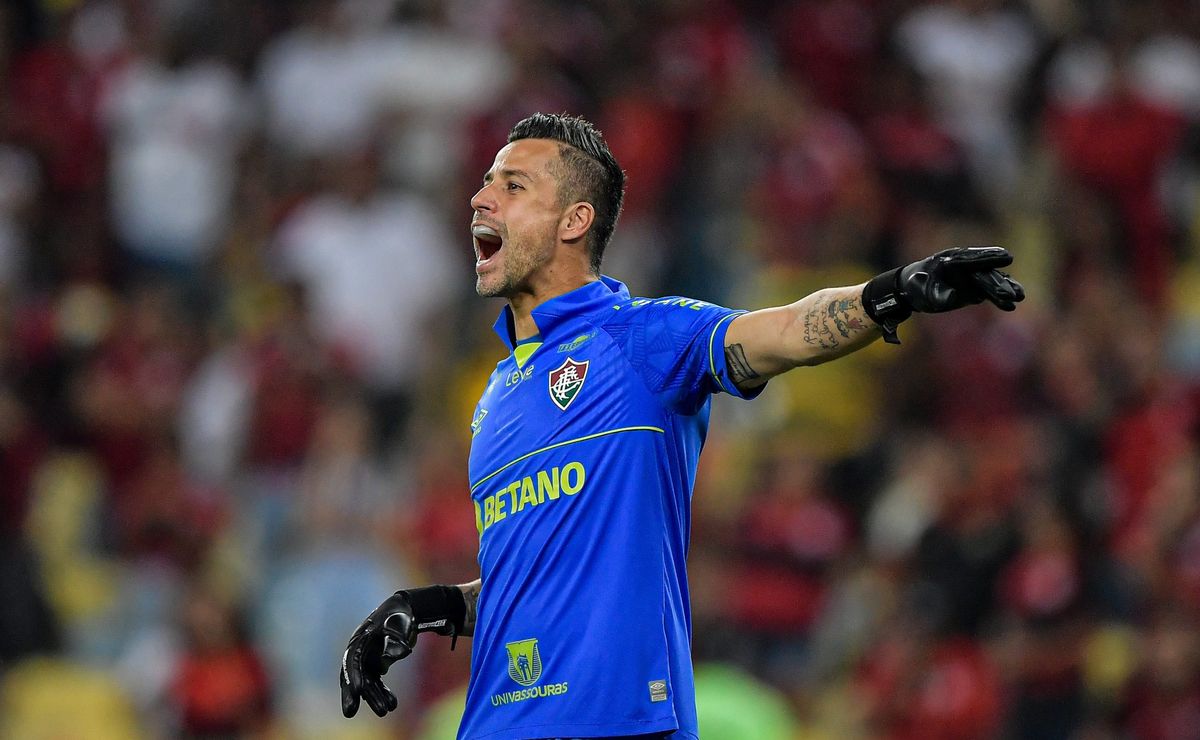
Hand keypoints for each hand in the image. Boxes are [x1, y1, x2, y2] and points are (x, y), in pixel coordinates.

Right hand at [340, 592, 414, 717]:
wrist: (405, 612)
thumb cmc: (401, 615)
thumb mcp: (401, 622)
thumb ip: (397, 638)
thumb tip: (394, 656)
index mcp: (362, 636)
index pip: (354, 658)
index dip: (354, 674)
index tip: (359, 690)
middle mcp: (360, 649)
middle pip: (353, 674)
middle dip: (351, 693)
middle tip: (350, 712)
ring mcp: (367, 658)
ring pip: (366, 681)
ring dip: (373, 697)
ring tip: (384, 711)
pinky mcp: (375, 665)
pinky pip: (376, 682)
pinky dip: (383, 692)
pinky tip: (392, 704)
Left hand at [863, 246, 1024, 342]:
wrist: (912, 288)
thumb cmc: (916, 287)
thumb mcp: (925, 292)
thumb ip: (941, 294)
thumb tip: (959, 296)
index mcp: (950, 261)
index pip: (973, 259)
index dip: (990, 258)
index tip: (1008, 257)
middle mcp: (963, 265)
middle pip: (985, 273)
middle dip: (1000, 283)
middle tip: (1015, 294)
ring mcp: (970, 274)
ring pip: (991, 280)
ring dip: (1005, 288)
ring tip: (1020, 297)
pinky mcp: (973, 285)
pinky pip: (989, 289)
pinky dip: (1000, 296)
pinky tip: (1012, 303)